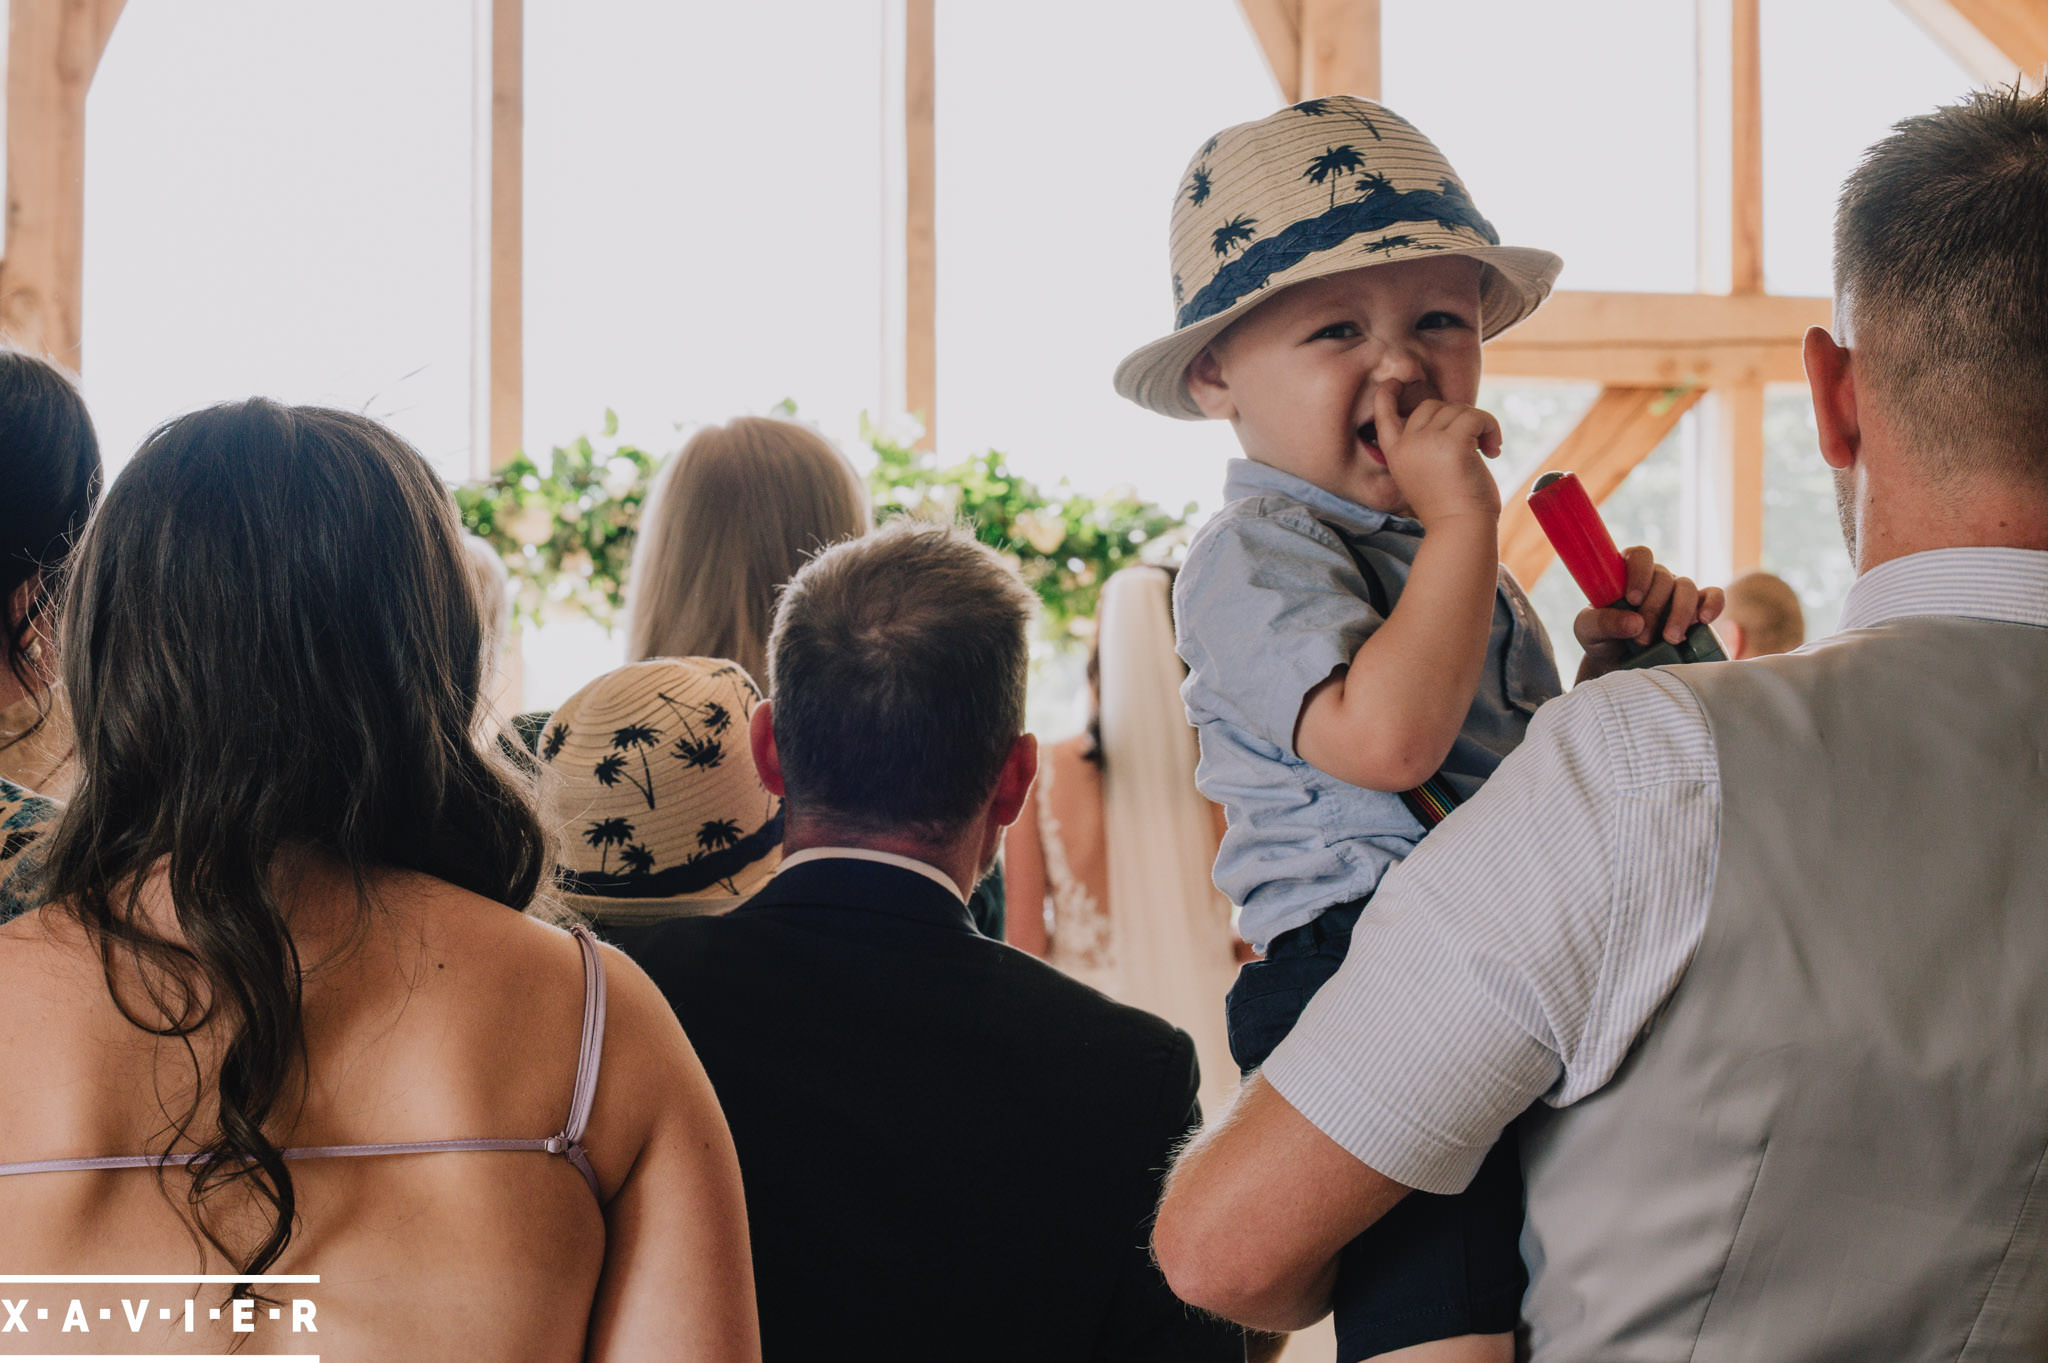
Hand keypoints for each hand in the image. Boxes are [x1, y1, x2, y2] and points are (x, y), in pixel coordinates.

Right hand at [1373, 380, 1501, 527]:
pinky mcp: (1453, 442)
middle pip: (1431, 406)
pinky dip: (1491, 427)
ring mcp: (1427, 441)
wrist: (1459, 530)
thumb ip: (1426, 448)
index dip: (1386, 395)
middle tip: (1476, 442)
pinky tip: (1494, 449)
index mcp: (1396, 454)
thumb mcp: (1425, 475)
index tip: (1394, 382)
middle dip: (1457, 417)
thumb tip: (1450, 417)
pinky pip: (1476, 416)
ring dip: (1480, 424)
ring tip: (1489, 449)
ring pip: (1458, 409)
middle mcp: (1407, 444)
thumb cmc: (1449, 510)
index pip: (1383, 414)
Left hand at [1573, 546, 1724, 681]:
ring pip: (1687, 587)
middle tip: (1642, 638)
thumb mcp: (1589, 632)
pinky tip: (1703, 620)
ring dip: (1679, 613)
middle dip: (1654, 609)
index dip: (1639, 572)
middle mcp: (1655, 579)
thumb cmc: (1603, 640)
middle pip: (1663, 578)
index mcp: (1627, 573)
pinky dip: (1712, 605)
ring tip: (1669, 639)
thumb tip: (1634, 622)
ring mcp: (1678, 593)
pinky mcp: (1698, 610)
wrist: (1621, 666)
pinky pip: (1713, 596)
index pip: (1639, 555)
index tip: (1633, 599)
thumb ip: (1602, 623)